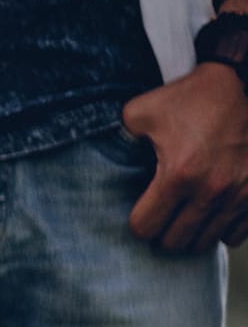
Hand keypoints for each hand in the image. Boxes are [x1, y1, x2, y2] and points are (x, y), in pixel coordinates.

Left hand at [122, 62, 247, 250]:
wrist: (237, 83)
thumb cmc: (185, 99)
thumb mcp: (139, 112)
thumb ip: (116, 141)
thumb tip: (92, 163)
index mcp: (178, 174)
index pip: (146, 228)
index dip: (137, 223)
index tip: (139, 211)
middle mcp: (212, 189)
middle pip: (174, 242)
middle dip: (161, 234)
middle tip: (159, 218)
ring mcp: (239, 194)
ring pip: (204, 243)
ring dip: (188, 236)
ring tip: (180, 219)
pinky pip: (234, 236)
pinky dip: (219, 232)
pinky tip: (208, 216)